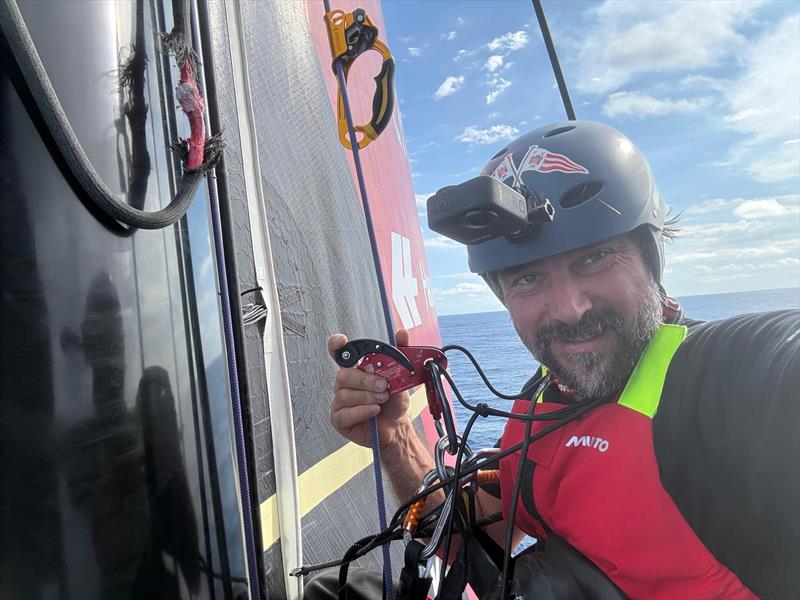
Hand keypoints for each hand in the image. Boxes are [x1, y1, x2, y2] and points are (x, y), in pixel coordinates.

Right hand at [328, 330, 410, 449]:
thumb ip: (400, 354)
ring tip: (382, 400)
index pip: (340, 354)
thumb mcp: (401, 376)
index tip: (341, 341)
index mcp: (356, 370)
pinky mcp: (339, 419)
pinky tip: (373, 411)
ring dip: (368, 397)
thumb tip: (402, 334)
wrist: (397, 426)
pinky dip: (362, 411)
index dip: (336, 346)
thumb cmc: (394, 402)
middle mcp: (345, 385)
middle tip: (383, 386)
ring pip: (345, 394)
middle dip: (366, 381)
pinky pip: (344, 413)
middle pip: (344, 375)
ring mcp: (339, 402)